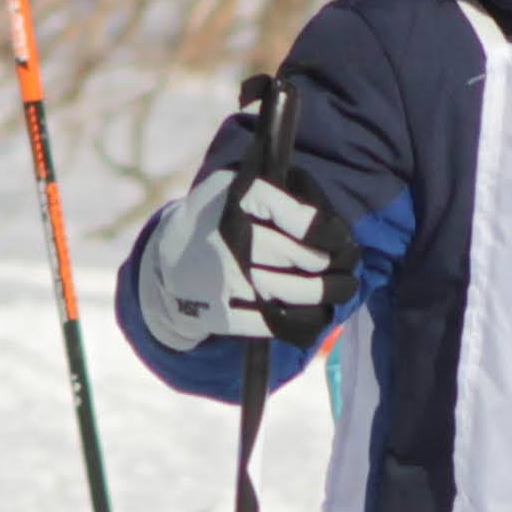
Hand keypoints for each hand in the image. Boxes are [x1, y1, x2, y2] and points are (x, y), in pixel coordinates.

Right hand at [139, 153, 352, 352]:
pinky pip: (274, 323)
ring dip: (325, 295)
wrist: (164, 263)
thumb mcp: (235, 188)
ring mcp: (224, 280)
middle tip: (347, 268)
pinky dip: (302, 321)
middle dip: (331, 265)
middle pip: (303, 258)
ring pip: (292, 292)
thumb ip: (280, 193)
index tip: (340, 239)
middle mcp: (230, 239)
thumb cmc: (215, 220)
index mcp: (238, 199)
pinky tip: (318, 314)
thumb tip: (333, 225)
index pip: (302, 219)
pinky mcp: (220, 314)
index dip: (330, 233)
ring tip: (342, 289)